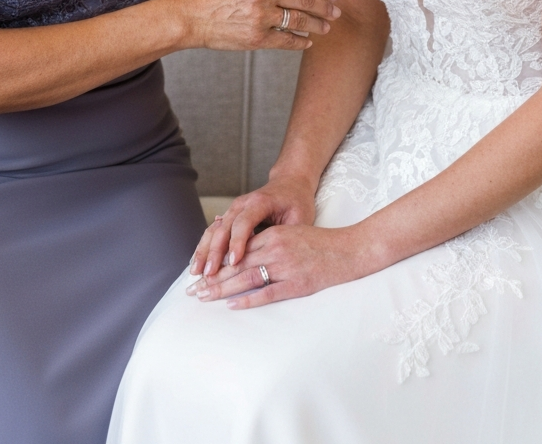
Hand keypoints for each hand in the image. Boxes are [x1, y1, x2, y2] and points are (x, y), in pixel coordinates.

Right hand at [177, 0, 340, 54]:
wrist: (190, 17)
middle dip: (325, 7)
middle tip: (337, 12)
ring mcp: (262, 16)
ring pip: (300, 20)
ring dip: (317, 24)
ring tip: (327, 27)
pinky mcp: (257, 38)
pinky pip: (287, 40)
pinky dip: (300, 41)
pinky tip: (307, 41)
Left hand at [187, 222, 364, 308]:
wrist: (349, 250)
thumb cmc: (320, 244)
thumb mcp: (291, 235)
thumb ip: (268, 242)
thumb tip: (242, 255)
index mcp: (274, 235)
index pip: (237, 250)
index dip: (216, 263)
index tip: (198, 275)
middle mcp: (276, 248)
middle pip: (237, 265)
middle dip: (212, 279)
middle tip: (193, 291)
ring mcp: (286, 266)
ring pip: (247, 278)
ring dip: (223, 289)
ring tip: (205, 298)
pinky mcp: (297, 284)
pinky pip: (268, 292)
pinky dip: (248, 299)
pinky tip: (233, 305)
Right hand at [191, 174, 316, 278]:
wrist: (290, 183)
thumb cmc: (297, 202)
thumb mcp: (299, 218)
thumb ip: (286, 236)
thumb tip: (277, 260)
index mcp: (260, 202)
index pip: (244, 222)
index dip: (237, 242)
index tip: (233, 262)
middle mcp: (242, 204)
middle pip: (223, 228)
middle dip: (214, 252)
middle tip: (209, 274)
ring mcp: (234, 209)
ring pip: (214, 230)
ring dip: (204, 251)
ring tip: (196, 271)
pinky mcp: (230, 217)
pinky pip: (214, 231)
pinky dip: (205, 247)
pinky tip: (197, 262)